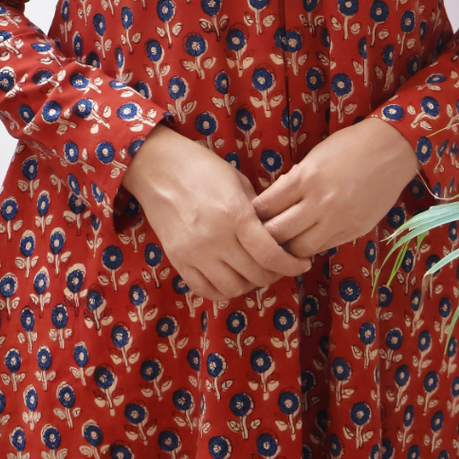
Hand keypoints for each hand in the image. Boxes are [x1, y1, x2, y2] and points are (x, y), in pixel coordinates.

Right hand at [122, 125, 312, 301]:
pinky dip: (223, 290)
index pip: (271, 255)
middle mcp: (216, 239)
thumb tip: (277, 235)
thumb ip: (257, 212)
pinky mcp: (178, 260)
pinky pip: (205, 290)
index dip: (291, 265)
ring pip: (233, 288)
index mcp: (235, 215)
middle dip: (274, 274)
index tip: (301, 264)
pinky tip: (230, 278)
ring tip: (253, 272)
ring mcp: (194, 253)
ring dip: (250, 284)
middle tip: (278, 267)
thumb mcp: (238, 182)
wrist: (157, 167)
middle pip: (256, 275)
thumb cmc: (202, 168)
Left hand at [250, 117, 420, 257]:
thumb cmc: (347, 147)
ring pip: (300, 249)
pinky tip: (304, 242)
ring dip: (287, 249)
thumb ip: (293, 183)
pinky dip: (310, 247)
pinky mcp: (354, 231)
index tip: (246, 218)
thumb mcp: (312, 159)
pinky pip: (323, 247)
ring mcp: (338, 220)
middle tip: (256, 238)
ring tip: (279, 246)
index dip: (252, 216)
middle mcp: (319, 202)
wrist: (390, 150)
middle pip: (278, 233)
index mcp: (304, 178)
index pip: (265, 207)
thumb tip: (272, 205)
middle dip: (264, 238)